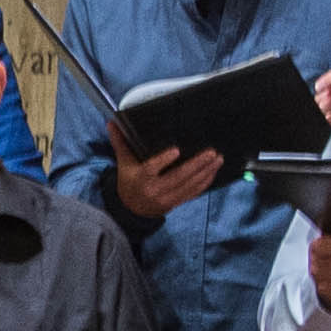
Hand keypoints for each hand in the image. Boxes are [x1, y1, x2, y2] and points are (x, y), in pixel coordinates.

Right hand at [111, 139, 230, 215]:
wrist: (132, 208)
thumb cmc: (129, 180)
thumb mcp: (124, 163)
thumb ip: (120, 143)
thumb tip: (111, 123)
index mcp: (140, 179)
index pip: (152, 169)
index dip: (164, 161)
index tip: (176, 151)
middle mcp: (154, 190)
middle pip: (178, 177)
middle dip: (197, 164)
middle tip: (211, 152)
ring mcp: (167, 198)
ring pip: (189, 185)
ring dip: (206, 172)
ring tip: (218, 158)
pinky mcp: (176, 203)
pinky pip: (193, 193)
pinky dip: (205, 182)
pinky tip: (214, 171)